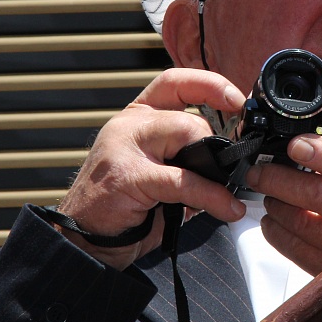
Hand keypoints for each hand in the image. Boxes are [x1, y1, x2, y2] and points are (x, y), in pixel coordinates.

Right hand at [55, 68, 246, 269]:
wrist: (85, 239)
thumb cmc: (123, 206)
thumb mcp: (155, 168)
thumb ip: (184, 153)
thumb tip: (229, 157)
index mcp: (137, 117)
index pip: (175, 82)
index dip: (210, 85)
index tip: (236, 99)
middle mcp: (129, 124)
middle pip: (188, 117)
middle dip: (214, 149)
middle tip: (221, 175)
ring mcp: (125, 147)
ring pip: (186, 134)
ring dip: (213, 169)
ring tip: (224, 194)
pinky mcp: (129, 176)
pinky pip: (183, 180)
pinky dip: (211, 196)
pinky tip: (226, 208)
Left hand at [245, 135, 321, 275]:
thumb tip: (306, 145)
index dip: (320, 155)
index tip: (296, 145)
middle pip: (317, 196)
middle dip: (279, 180)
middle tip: (259, 172)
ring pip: (303, 224)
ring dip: (276, 206)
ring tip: (268, 194)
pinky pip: (299, 252)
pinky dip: (278, 234)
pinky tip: (273, 221)